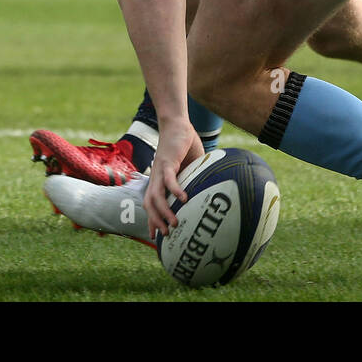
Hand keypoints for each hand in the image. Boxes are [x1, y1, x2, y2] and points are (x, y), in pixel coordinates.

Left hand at [143, 118, 203, 237]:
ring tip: (174, 224)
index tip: (155, 236)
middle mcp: (156, 178)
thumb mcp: (190, 166)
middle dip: (155, 222)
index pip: (151, 203)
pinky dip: (175, 190)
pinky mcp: (167, 162)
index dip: (152, 220)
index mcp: (159, 179)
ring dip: (163, 212)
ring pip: (156, 196)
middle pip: (149, 204)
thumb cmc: (184, 144)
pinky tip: (183, 199)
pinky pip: (169, 179)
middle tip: (165, 237)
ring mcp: (160, 171)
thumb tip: (212, 188)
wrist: (177, 124)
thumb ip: (195, 178)